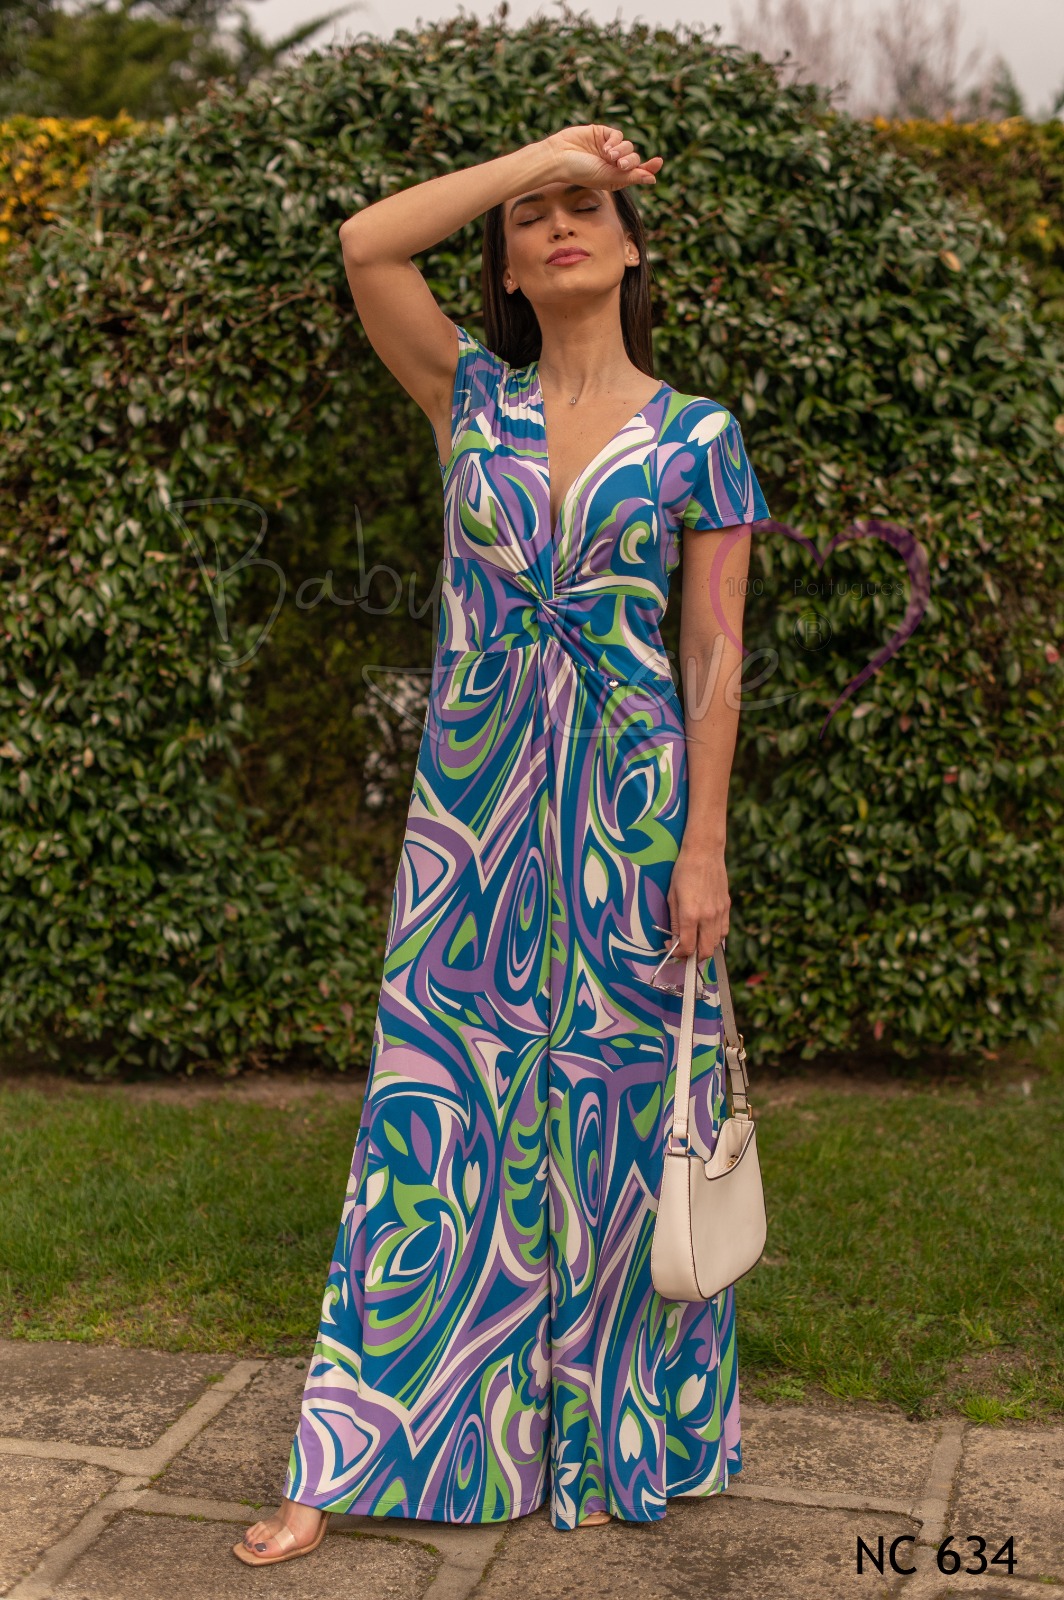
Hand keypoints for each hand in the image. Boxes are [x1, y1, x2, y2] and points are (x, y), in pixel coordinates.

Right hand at [541, 124, 662, 191]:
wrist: (559, 158)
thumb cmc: (581, 172)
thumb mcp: (609, 178)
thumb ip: (631, 177)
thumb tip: (653, 179)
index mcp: (615, 178)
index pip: (638, 172)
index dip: (649, 167)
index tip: (658, 162)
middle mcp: (613, 163)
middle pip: (634, 158)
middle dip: (630, 160)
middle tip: (619, 164)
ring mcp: (607, 148)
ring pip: (628, 146)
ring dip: (622, 151)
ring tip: (608, 157)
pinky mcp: (601, 133)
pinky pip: (618, 134)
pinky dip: (614, 141)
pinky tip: (605, 148)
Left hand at [666, 843, 729, 963]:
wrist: (704, 852)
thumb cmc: (683, 871)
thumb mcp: (672, 897)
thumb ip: (674, 922)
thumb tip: (675, 940)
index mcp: (690, 914)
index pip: (687, 947)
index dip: (678, 953)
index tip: (672, 948)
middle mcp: (707, 917)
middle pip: (705, 951)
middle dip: (693, 958)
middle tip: (684, 953)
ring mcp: (720, 913)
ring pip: (716, 944)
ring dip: (705, 948)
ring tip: (694, 942)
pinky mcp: (727, 907)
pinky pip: (724, 931)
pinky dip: (715, 938)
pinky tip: (706, 932)